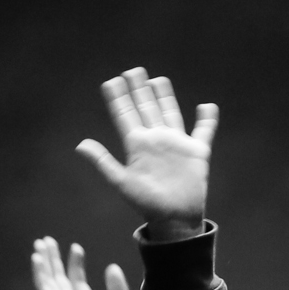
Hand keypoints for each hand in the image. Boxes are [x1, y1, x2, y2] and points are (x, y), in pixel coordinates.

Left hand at [75, 68, 215, 241]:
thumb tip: (81, 144)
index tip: (111, 82)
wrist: (174, 219)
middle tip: (132, 71)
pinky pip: (203, 131)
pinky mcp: (196, 152)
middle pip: (145, 108)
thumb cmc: (147, 204)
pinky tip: (207, 106)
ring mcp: (176, 144)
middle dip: (138, 90)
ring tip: (157, 80)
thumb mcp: (122, 182)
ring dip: (164, 97)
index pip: (124, 115)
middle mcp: (155, 140)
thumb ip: (103, 162)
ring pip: (169, 113)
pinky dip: (207, 119)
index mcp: (137, 145)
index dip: (118, 98)